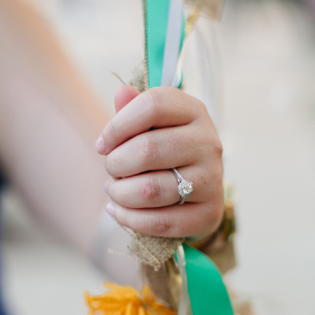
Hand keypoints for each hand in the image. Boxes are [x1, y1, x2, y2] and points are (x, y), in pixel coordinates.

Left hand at [96, 85, 223, 238]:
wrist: (195, 190)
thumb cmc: (162, 150)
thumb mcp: (148, 125)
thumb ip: (132, 109)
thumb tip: (122, 92)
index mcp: (193, 111)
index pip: (152, 106)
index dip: (117, 126)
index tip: (102, 144)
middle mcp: (208, 142)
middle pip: (147, 150)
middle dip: (115, 164)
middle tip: (110, 169)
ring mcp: (212, 179)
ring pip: (150, 190)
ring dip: (120, 193)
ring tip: (114, 190)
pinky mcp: (209, 213)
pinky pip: (159, 222)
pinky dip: (129, 218)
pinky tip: (118, 210)